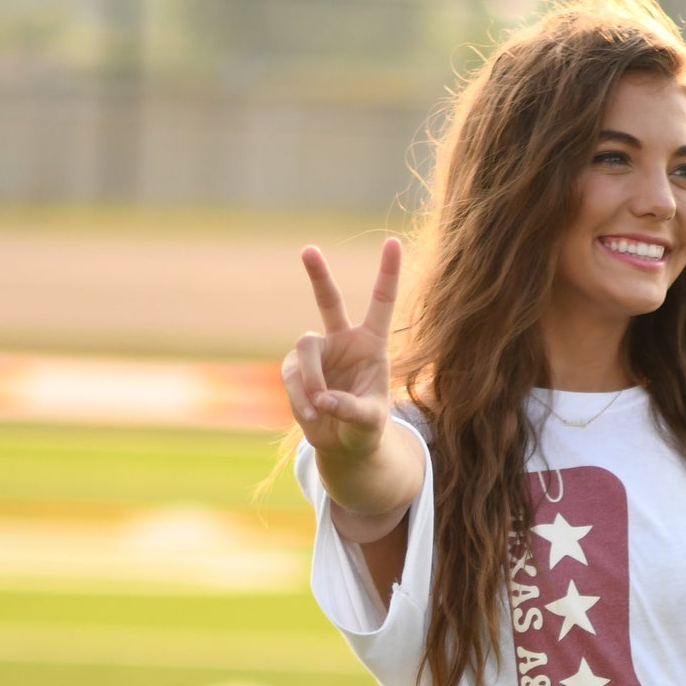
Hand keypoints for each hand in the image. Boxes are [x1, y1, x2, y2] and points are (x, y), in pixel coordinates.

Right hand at [281, 238, 400, 468]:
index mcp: (371, 344)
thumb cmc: (365, 428)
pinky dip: (301, 397)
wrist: (343, 444)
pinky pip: (292, 375)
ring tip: (320, 408)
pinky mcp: (295, 368)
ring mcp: (317, 352)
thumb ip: (351, 409)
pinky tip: (313, 414)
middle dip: (318, 275)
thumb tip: (324, 398)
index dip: (387, 273)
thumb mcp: (369, 422)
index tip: (393, 242)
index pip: (381, 303)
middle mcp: (343, 340)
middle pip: (328, 300)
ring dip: (311, 380)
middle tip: (309, 250)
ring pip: (305, 348)